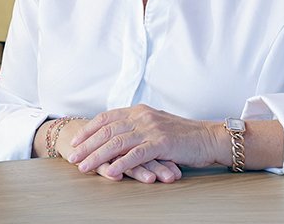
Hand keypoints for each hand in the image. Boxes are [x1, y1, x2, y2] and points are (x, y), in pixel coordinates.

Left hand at [67, 104, 224, 180]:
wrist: (210, 138)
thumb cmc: (185, 136)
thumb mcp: (157, 125)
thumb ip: (139, 127)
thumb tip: (119, 135)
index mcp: (140, 111)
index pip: (107, 117)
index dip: (89, 129)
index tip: (76, 140)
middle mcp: (142, 117)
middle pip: (107, 130)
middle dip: (87, 145)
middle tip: (72, 157)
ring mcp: (151, 129)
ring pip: (117, 142)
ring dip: (98, 156)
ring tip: (84, 167)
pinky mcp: (161, 143)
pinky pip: (136, 155)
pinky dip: (120, 164)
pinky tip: (110, 173)